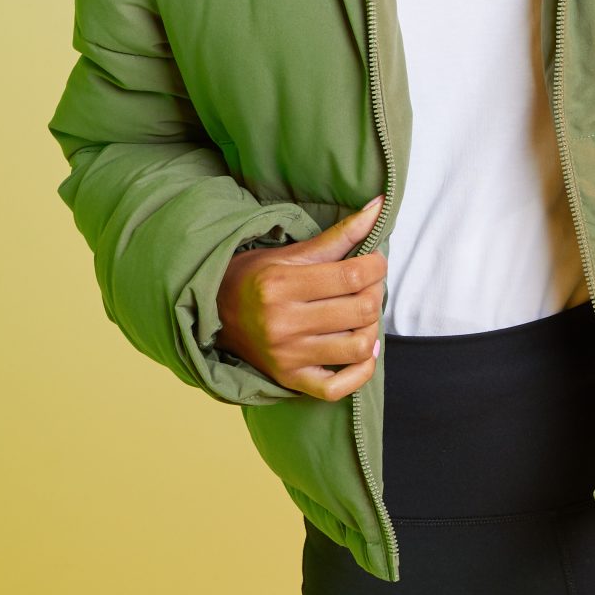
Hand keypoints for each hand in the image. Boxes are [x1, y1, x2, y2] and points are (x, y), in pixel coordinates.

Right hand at [216, 196, 386, 399]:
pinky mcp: (290, 379)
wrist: (215, 313)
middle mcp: (283, 322)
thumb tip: (379, 206)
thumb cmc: (256, 278)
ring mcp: (287, 355)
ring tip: (364, 316)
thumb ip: (339, 235)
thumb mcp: (291, 253)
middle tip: (370, 286)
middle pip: (360, 310)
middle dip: (376, 293)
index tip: (374, 262)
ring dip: (373, 329)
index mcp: (281, 284)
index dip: (376, 266)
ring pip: (357, 347)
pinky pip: (338, 388)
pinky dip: (360, 372)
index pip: (352, 274)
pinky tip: (363, 353)